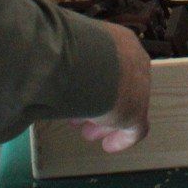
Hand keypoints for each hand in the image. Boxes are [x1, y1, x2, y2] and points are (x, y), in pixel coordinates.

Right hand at [69, 25, 151, 152]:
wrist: (90, 64)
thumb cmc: (72, 49)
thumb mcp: (69, 48)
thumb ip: (67, 58)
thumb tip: (46, 67)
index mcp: (121, 42)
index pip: (112, 64)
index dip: (96, 81)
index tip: (80, 92)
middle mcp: (135, 61)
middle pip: (119, 86)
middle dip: (100, 102)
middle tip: (82, 116)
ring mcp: (141, 86)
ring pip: (124, 106)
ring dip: (104, 118)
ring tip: (87, 131)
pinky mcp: (139, 110)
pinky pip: (135, 128)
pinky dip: (121, 137)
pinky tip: (109, 145)